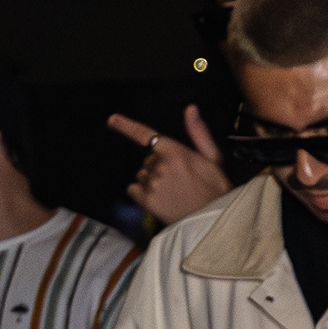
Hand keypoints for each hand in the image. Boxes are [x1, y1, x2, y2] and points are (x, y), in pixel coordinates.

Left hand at [109, 106, 233, 225]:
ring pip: (140, 175)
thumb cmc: (215, 189)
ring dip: (151, 181)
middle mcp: (160, 166)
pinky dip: (141, 195)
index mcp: (175, 152)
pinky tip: (159, 200)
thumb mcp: (212, 158)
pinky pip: (133, 190)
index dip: (126, 126)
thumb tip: (190, 109)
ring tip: (172, 192)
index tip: (112, 120)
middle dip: (158, 167)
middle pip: (147, 160)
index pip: (145, 134)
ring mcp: (152, 183)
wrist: (215, 219)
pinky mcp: (147, 200)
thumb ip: (198, 132)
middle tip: (177, 180)